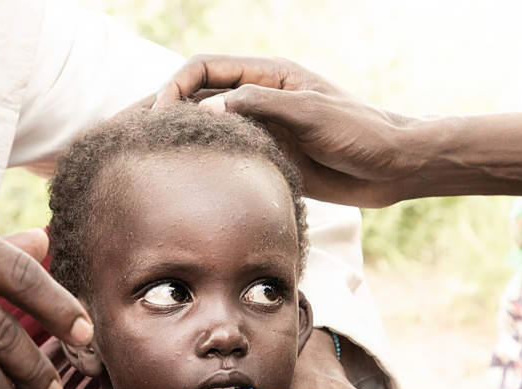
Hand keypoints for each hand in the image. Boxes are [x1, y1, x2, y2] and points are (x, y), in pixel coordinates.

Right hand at [155, 55, 415, 206]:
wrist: (393, 167)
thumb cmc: (359, 132)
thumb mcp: (310, 113)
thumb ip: (261, 106)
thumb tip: (207, 110)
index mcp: (268, 76)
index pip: (204, 69)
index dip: (174, 87)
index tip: (159, 117)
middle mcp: (259, 100)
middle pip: (197, 98)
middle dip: (162, 113)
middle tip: (128, 137)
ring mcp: (262, 130)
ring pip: (207, 131)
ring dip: (179, 143)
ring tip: (146, 163)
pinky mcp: (269, 159)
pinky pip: (227, 159)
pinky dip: (204, 167)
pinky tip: (186, 185)